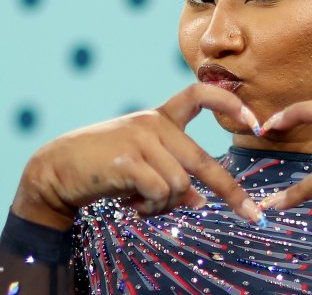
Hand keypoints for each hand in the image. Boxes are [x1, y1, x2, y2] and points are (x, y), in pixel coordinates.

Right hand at [12, 83, 263, 229]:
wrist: (55, 170)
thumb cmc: (103, 167)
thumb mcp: (143, 164)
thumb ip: (172, 175)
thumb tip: (200, 201)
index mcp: (160, 117)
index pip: (200, 95)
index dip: (230, 103)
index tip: (256, 122)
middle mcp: (154, 124)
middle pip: (203, 161)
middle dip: (231, 192)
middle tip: (252, 215)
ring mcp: (141, 140)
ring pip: (180, 185)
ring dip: (164, 205)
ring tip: (140, 202)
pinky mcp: (128, 160)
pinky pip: (160, 193)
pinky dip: (150, 207)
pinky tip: (130, 203)